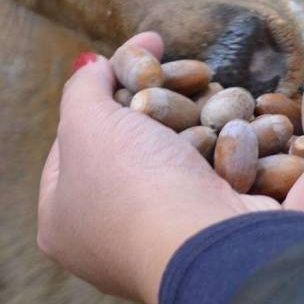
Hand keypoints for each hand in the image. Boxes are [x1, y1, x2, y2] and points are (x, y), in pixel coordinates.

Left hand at [37, 33, 277, 303]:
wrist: (213, 244)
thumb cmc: (134, 184)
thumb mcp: (88, 121)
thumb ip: (83, 89)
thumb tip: (90, 64)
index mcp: (62, 221)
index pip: (72, 145)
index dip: (99, 97)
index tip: (133, 59)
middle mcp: (109, 240)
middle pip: (130, 152)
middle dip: (156, 107)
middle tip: (178, 68)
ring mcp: (168, 242)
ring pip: (181, 165)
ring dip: (199, 124)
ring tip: (214, 84)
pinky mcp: (218, 238)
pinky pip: (220, 181)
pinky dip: (230, 149)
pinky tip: (242, 116)